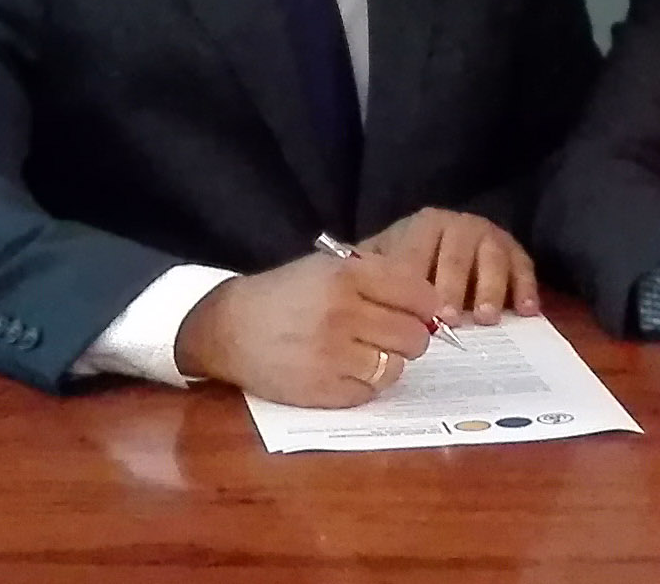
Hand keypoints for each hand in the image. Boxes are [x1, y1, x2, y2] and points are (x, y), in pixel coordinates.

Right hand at [172, 250, 439, 407]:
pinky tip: (343, 371)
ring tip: (364, 354)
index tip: (419, 311)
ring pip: (396, 368)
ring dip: (387, 364)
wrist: (228, 328)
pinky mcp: (323, 389)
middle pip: (414, 336)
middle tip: (390, 336)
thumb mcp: (327, 268)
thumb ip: (377, 279)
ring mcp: (333, 355)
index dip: (425, 306)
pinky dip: (364, 385)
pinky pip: (370, 392)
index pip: (418, 293)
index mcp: (347, 275)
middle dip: (409, 338)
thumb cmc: (285, 295)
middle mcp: (342, 313)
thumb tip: (432, 306)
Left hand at [361, 206, 538, 323]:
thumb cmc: (406, 268)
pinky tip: (526, 311)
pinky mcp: (514, 252)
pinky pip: (523, 266)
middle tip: (449, 320)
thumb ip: (376, 280)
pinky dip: (526, 288)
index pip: (420, 252)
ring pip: (492, 258)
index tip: (418, 309)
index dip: (418, 281)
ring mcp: (489, 236)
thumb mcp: (384, 268)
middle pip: (457, 254)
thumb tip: (358, 298)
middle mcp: (458, 226)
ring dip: (490, 289)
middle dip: (454, 287)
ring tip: (485, 318)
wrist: (438, 256)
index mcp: (423, 227)